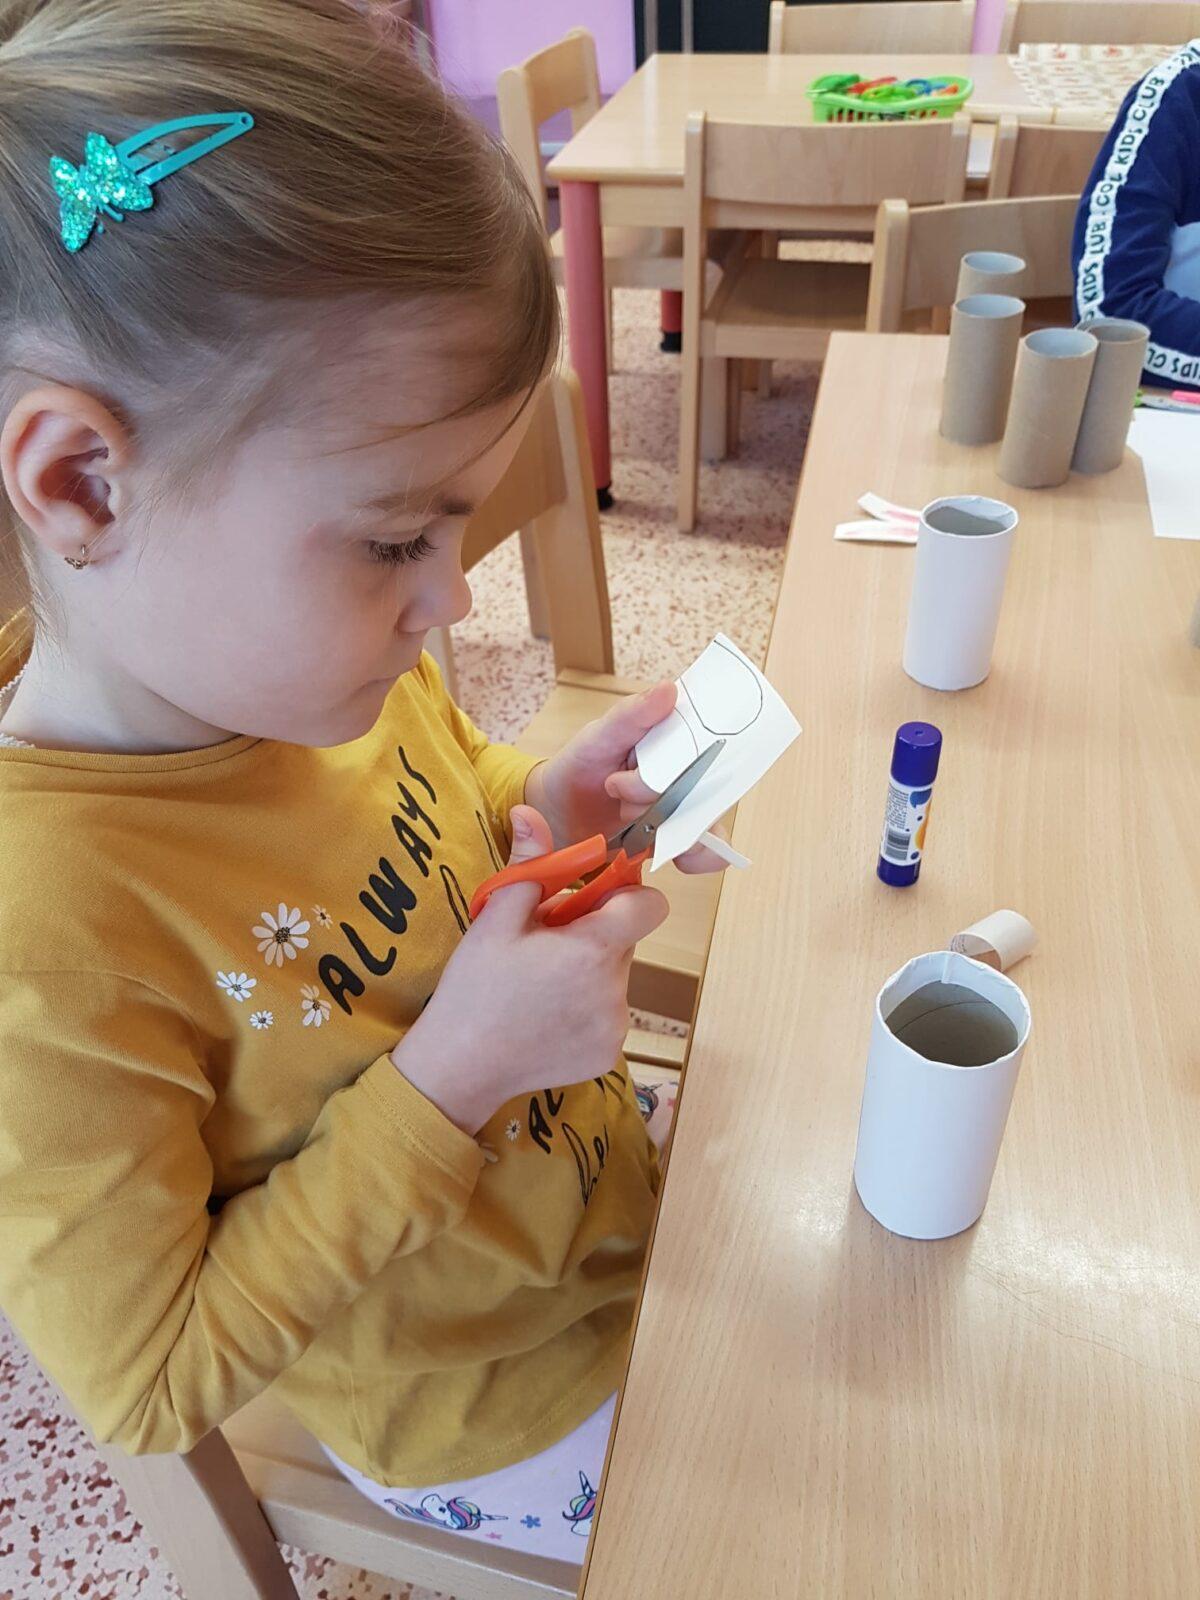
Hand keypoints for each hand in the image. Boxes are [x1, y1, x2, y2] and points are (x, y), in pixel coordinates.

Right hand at [391, 805, 669, 1133]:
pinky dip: (585, 1009)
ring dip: (589, 972)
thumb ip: (528, 864)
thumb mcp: (494, 919)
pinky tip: (545, 1017)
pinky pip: (608, 1016)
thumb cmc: (474, 989)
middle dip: (594, 933)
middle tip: (545, 944)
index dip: (626, 894)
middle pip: (626, 941)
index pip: (649, 905)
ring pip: (615, 978)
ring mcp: (614, 1027)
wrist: (458, 1068)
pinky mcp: (608, 1056)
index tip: (591, 899)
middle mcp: (615, 990)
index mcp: (593, 950)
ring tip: (540, 984)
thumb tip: (531, 811)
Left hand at [524, 682, 728, 874]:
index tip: (658, 766)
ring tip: (626, 816)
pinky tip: (655, 846)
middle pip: (707, 786)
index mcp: (674, 738)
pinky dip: (688, 854)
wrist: (558, 815)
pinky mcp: (677, 838)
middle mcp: (687, 771)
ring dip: (666, 825)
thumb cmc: (580, 765)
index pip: (709, 740)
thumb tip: (669, 689)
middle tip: (617, 789)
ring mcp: (685, 806)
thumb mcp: (598, 736)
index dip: (696, 755)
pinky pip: (703, 850)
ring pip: (706, 820)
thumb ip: (631, 716)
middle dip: (661, 794)